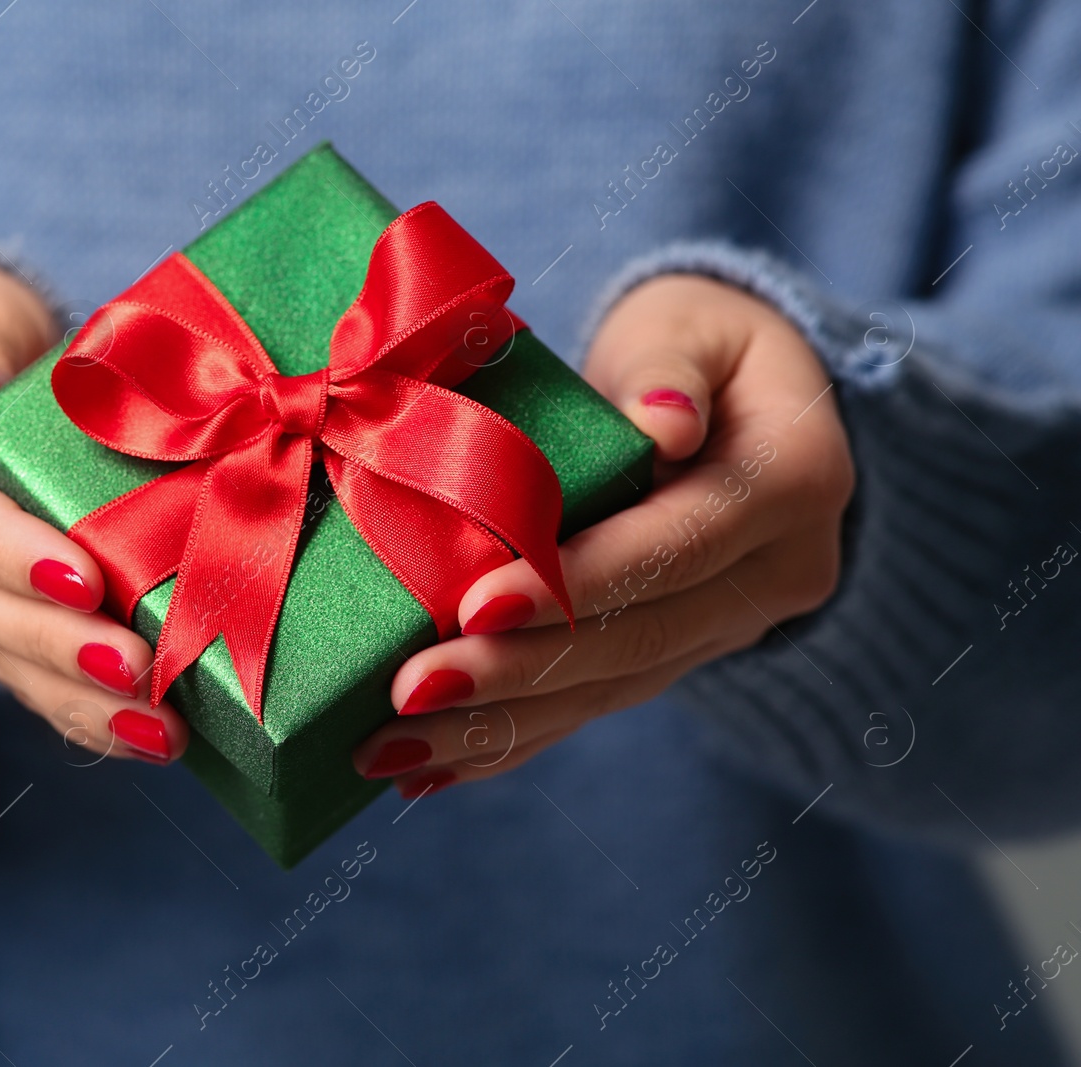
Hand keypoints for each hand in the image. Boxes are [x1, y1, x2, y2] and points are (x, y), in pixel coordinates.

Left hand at [352, 274, 854, 797]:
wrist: (742, 392)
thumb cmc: (695, 342)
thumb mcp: (691, 324)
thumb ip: (671, 368)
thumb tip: (660, 425)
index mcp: (791, 484)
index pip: (674, 547)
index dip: (576, 583)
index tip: (475, 608)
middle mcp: (775, 576)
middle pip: (636, 640)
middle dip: (515, 675)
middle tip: (408, 696)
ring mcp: (731, 628)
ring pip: (611, 691)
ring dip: (498, 728)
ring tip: (391, 753)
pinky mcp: (682, 653)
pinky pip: (597, 704)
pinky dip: (515, 739)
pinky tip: (435, 771)